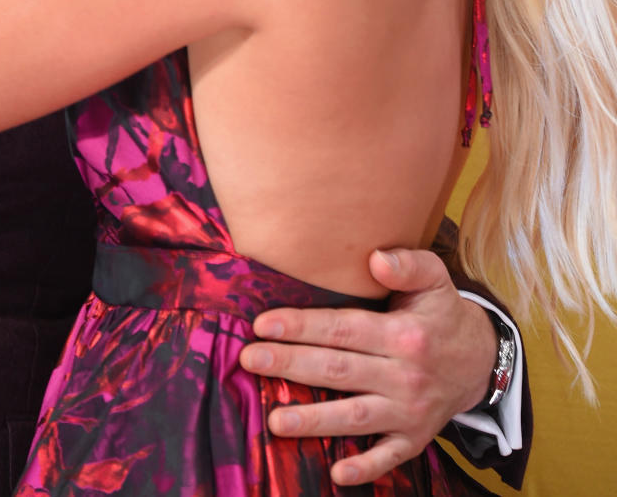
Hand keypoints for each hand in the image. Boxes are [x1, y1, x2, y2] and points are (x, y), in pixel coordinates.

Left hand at [240, 247, 497, 486]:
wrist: (482, 360)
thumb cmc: (442, 312)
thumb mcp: (435, 278)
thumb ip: (407, 264)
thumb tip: (375, 259)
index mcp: (404, 334)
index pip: (343, 329)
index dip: (302, 326)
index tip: (263, 324)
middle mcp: (405, 375)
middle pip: (338, 370)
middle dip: (290, 366)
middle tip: (249, 361)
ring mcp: (409, 411)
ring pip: (354, 417)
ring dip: (314, 420)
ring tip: (275, 421)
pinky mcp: (415, 438)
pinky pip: (389, 457)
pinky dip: (366, 467)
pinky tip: (336, 471)